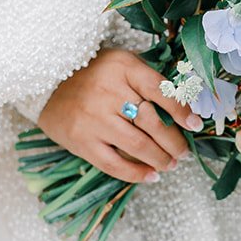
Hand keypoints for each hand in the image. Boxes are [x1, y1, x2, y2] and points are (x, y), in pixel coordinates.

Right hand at [38, 49, 200, 184]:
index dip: (182, 110)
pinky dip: (136, 174)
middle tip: (184, 152)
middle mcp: (109, 92)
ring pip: (138, 146)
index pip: (161, 91)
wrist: (45, 85)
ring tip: (171, 164)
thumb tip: (184, 107)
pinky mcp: (82, 141)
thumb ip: (148, 80)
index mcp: (123, 68)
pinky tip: (150, 176)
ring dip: (161, 159)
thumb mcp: (121, 64)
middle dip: (175, 142)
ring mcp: (94, 118)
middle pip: (152, 122)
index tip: (195, 124)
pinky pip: (114, 164)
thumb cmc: (93, 74)